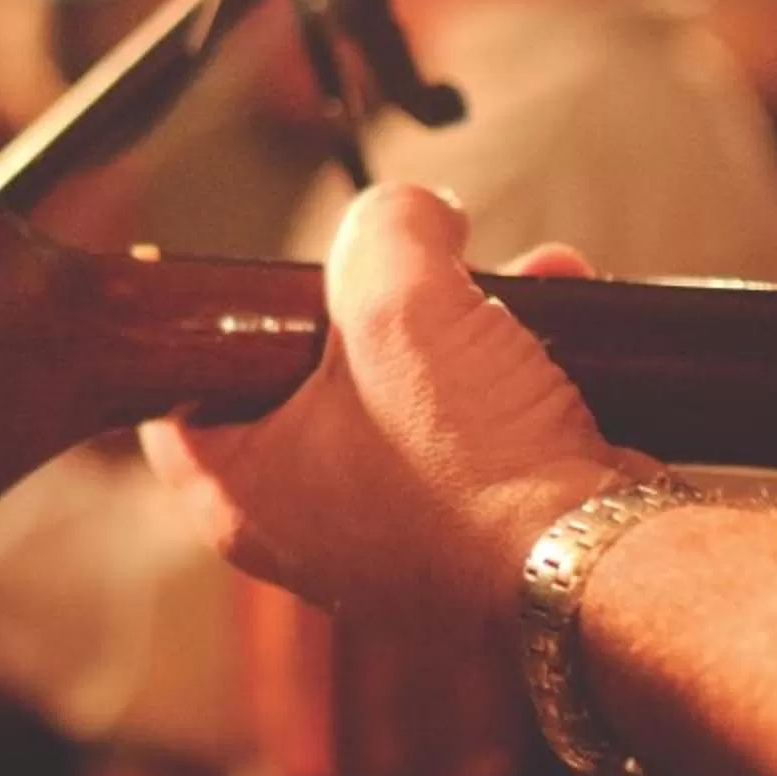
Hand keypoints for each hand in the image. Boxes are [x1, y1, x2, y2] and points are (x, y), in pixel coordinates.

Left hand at [143, 182, 648, 650]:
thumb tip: (409, 213)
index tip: (243, 280)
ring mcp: (400, 538)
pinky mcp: (483, 534)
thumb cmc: (469, 462)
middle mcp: (313, 529)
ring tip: (512, 275)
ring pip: (409, 392)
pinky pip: (480, 429)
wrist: (600, 563)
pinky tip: (556, 311)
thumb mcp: (399, 299)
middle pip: (310, 377)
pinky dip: (515, 370)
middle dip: (377, 304)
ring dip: (465, 323)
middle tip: (406, 265)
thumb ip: (383, 227)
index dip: (206, 327)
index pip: (176, 400)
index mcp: (245, 495)